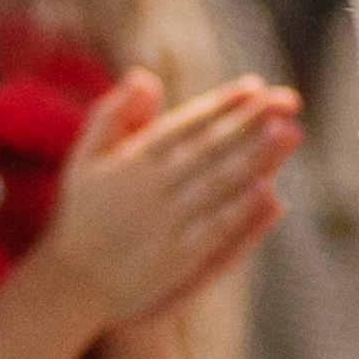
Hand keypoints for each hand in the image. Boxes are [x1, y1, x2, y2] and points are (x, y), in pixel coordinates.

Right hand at [40, 71, 302, 329]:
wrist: (69, 283)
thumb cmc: (82, 213)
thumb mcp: (85, 159)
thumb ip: (112, 115)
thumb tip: (143, 75)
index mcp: (131, 161)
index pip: (185, 124)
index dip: (221, 104)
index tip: (255, 85)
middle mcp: (150, 188)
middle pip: (209, 149)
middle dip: (250, 122)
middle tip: (287, 100)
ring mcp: (164, 224)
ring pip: (217, 184)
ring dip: (255, 157)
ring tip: (288, 132)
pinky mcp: (175, 258)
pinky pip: (213, 229)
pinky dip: (239, 209)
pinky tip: (269, 190)